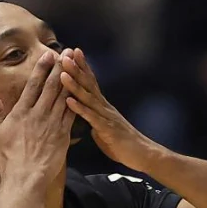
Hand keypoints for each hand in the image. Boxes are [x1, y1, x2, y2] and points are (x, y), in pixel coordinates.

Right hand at [0, 51, 75, 181]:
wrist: (25, 178)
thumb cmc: (8, 158)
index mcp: (21, 112)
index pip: (33, 85)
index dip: (41, 68)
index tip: (49, 55)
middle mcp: (38, 114)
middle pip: (51, 86)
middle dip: (59, 68)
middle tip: (67, 53)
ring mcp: (52, 124)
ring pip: (63, 96)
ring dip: (69, 80)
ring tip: (76, 66)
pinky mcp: (63, 135)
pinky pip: (71, 114)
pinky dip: (76, 101)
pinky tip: (81, 90)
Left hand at [58, 47, 162, 170]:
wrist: (143, 155)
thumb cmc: (124, 145)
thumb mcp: (104, 130)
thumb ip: (94, 121)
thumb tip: (84, 118)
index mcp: (103, 107)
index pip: (91, 83)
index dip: (82, 67)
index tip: (72, 52)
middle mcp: (105, 108)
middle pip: (89, 85)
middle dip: (76, 69)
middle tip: (65, 53)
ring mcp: (107, 117)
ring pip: (88, 98)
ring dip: (75, 85)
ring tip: (63, 73)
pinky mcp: (107, 129)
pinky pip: (91, 118)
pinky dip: (80, 109)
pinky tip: (69, 101)